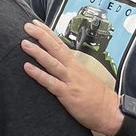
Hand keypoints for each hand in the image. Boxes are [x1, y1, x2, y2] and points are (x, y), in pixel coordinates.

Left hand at [21, 19, 122, 135]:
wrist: (111, 113)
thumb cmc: (98, 97)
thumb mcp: (85, 77)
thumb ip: (71, 69)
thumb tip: (58, 61)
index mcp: (76, 65)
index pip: (60, 44)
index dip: (47, 33)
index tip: (36, 23)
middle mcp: (72, 70)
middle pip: (55, 49)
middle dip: (41, 36)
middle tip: (27, 26)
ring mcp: (69, 81)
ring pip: (51, 63)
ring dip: (37, 52)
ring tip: (24, 43)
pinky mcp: (67, 94)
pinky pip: (50, 83)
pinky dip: (38, 75)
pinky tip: (27, 67)